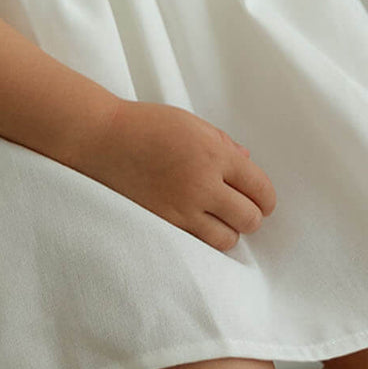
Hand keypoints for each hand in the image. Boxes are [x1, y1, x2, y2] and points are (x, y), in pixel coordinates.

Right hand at [71, 99, 276, 250]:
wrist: (102, 139)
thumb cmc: (146, 125)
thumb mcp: (191, 123)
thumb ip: (223, 144)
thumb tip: (247, 162)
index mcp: (213, 153)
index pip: (260, 188)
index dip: (265, 199)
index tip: (261, 201)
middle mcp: (202, 183)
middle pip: (249, 218)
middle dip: (250, 215)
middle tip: (239, 209)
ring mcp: (181, 208)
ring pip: (227, 239)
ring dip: (227, 230)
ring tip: (216, 218)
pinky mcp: (163, 224)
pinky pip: (198, 244)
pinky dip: (203, 238)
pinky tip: (197, 224)